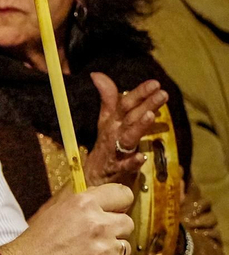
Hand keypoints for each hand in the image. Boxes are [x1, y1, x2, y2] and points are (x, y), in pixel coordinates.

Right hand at [5, 182, 134, 254]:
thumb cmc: (36, 241)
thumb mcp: (55, 210)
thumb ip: (83, 202)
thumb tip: (104, 199)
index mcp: (84, 203)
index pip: (124, 195)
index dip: (118, 205)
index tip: (112, 212)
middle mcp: (98, 224)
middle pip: (128, 223)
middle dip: (115, 230)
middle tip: (95, 239)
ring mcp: (104, 250)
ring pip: (125, 248)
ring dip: (112, 252)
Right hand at [82, 73, 166, 188]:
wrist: (92, 180)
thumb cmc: (105, 149)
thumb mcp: (106, 122)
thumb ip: (107, 99)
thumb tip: (97, 75)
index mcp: (112, 122)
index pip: (125, 103)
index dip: (139, 93)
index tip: (154, 83)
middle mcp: (113, 134)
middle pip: (129, 117)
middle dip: (145, 104)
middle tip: (162, 93)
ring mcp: (115, 152)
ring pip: (127, 137)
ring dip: (138, 126)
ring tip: (151, 115)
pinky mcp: (117, 170)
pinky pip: (125, 166)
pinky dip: (132, 162)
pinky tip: (141, 157)